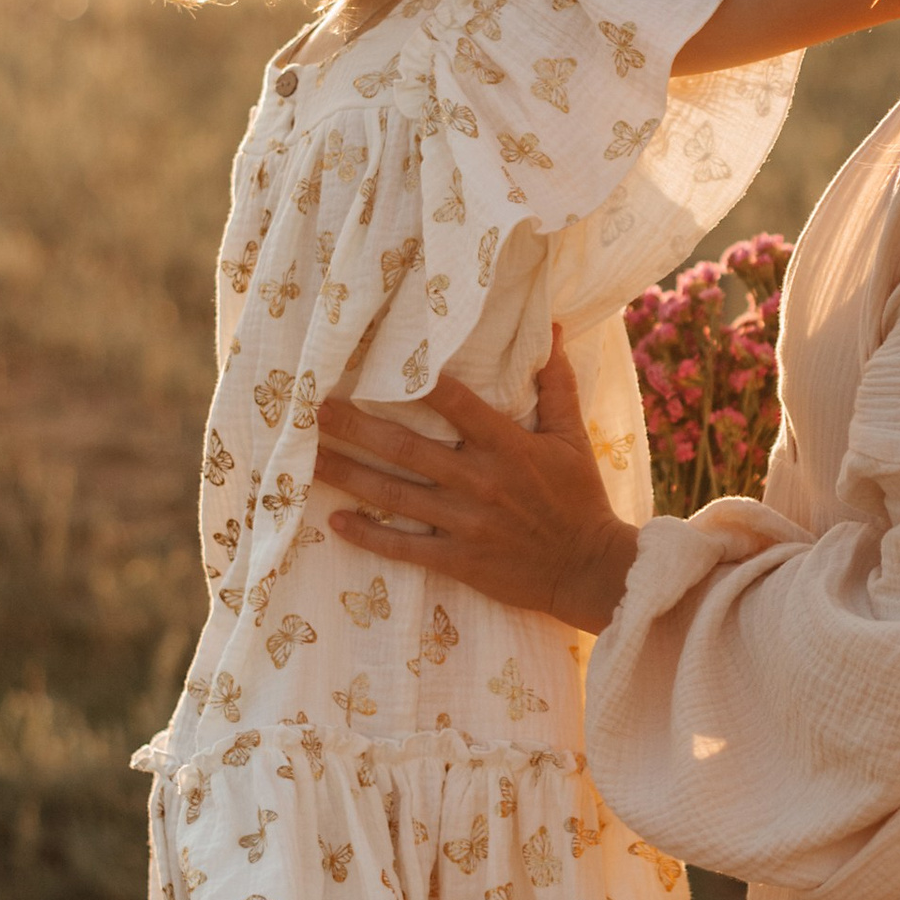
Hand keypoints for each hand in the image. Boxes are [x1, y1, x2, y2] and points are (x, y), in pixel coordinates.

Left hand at [315, 332, 639, 633]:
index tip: (374, 362)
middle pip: (404, 447)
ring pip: (393, 494)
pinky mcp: (459, 560)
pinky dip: (369, 535)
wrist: (591, 571)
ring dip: (347, 474)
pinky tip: (335, 521)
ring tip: (307, 458)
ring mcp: (464, 523)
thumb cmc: (581, 499)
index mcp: (506, 446)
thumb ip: (556, 384)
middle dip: (355, 426)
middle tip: (313, 408)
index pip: (455, 402)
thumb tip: (554, 328)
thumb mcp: (572, 437)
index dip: (415, 380)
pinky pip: (404, 547)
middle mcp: (478, 481)